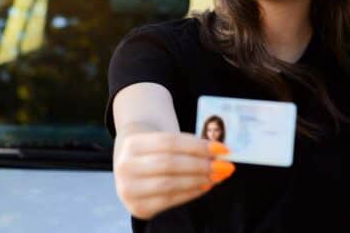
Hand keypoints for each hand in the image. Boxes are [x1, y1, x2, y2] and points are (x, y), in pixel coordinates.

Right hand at [113, 131, 233, 219]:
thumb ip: (189, 146)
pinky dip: (191, 193)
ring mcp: (129, 189)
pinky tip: (204, 186)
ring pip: (170, 183)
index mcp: (132, 143)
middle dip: (200, 165)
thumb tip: (220, 154)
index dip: (198, 145)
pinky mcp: (138, 208)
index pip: (170, 142)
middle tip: (223, 165)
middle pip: (169, 163)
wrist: (131, 167)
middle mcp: (125, 166)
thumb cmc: (154, 151)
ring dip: (198, 179)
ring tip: (216, 176)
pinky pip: (170, 200)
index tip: (222, 149)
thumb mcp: (164, 141)